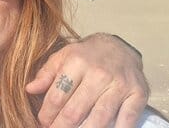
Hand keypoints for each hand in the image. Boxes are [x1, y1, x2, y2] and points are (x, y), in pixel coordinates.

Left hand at [25, 33, 148, 126]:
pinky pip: (125, 121)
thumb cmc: (86, 55)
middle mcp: (99, 73)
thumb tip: (30, 89)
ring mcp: (120, 85)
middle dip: (61, 126)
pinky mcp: (138, 95)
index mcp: (77, 62)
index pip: (58, 95)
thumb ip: (46, 73)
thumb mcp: (62, 56)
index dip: (47, 113)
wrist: (119, 47)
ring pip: (99, 119)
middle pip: (76, 110)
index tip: (43, 122)